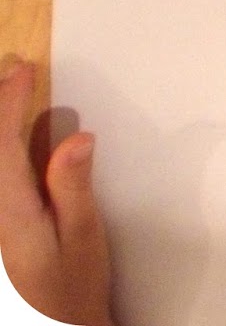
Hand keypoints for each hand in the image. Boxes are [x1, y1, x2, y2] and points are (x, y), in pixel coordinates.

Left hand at [0, 56, 115, 325]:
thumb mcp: (83, 240)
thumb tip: (77, 138)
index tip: (21, 70)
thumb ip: (72, 188)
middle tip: (9, 72)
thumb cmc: (71, 291)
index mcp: (9, 213)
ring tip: (2, 101)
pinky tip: (5, 150)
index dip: (9, 102)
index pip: (2, 144)